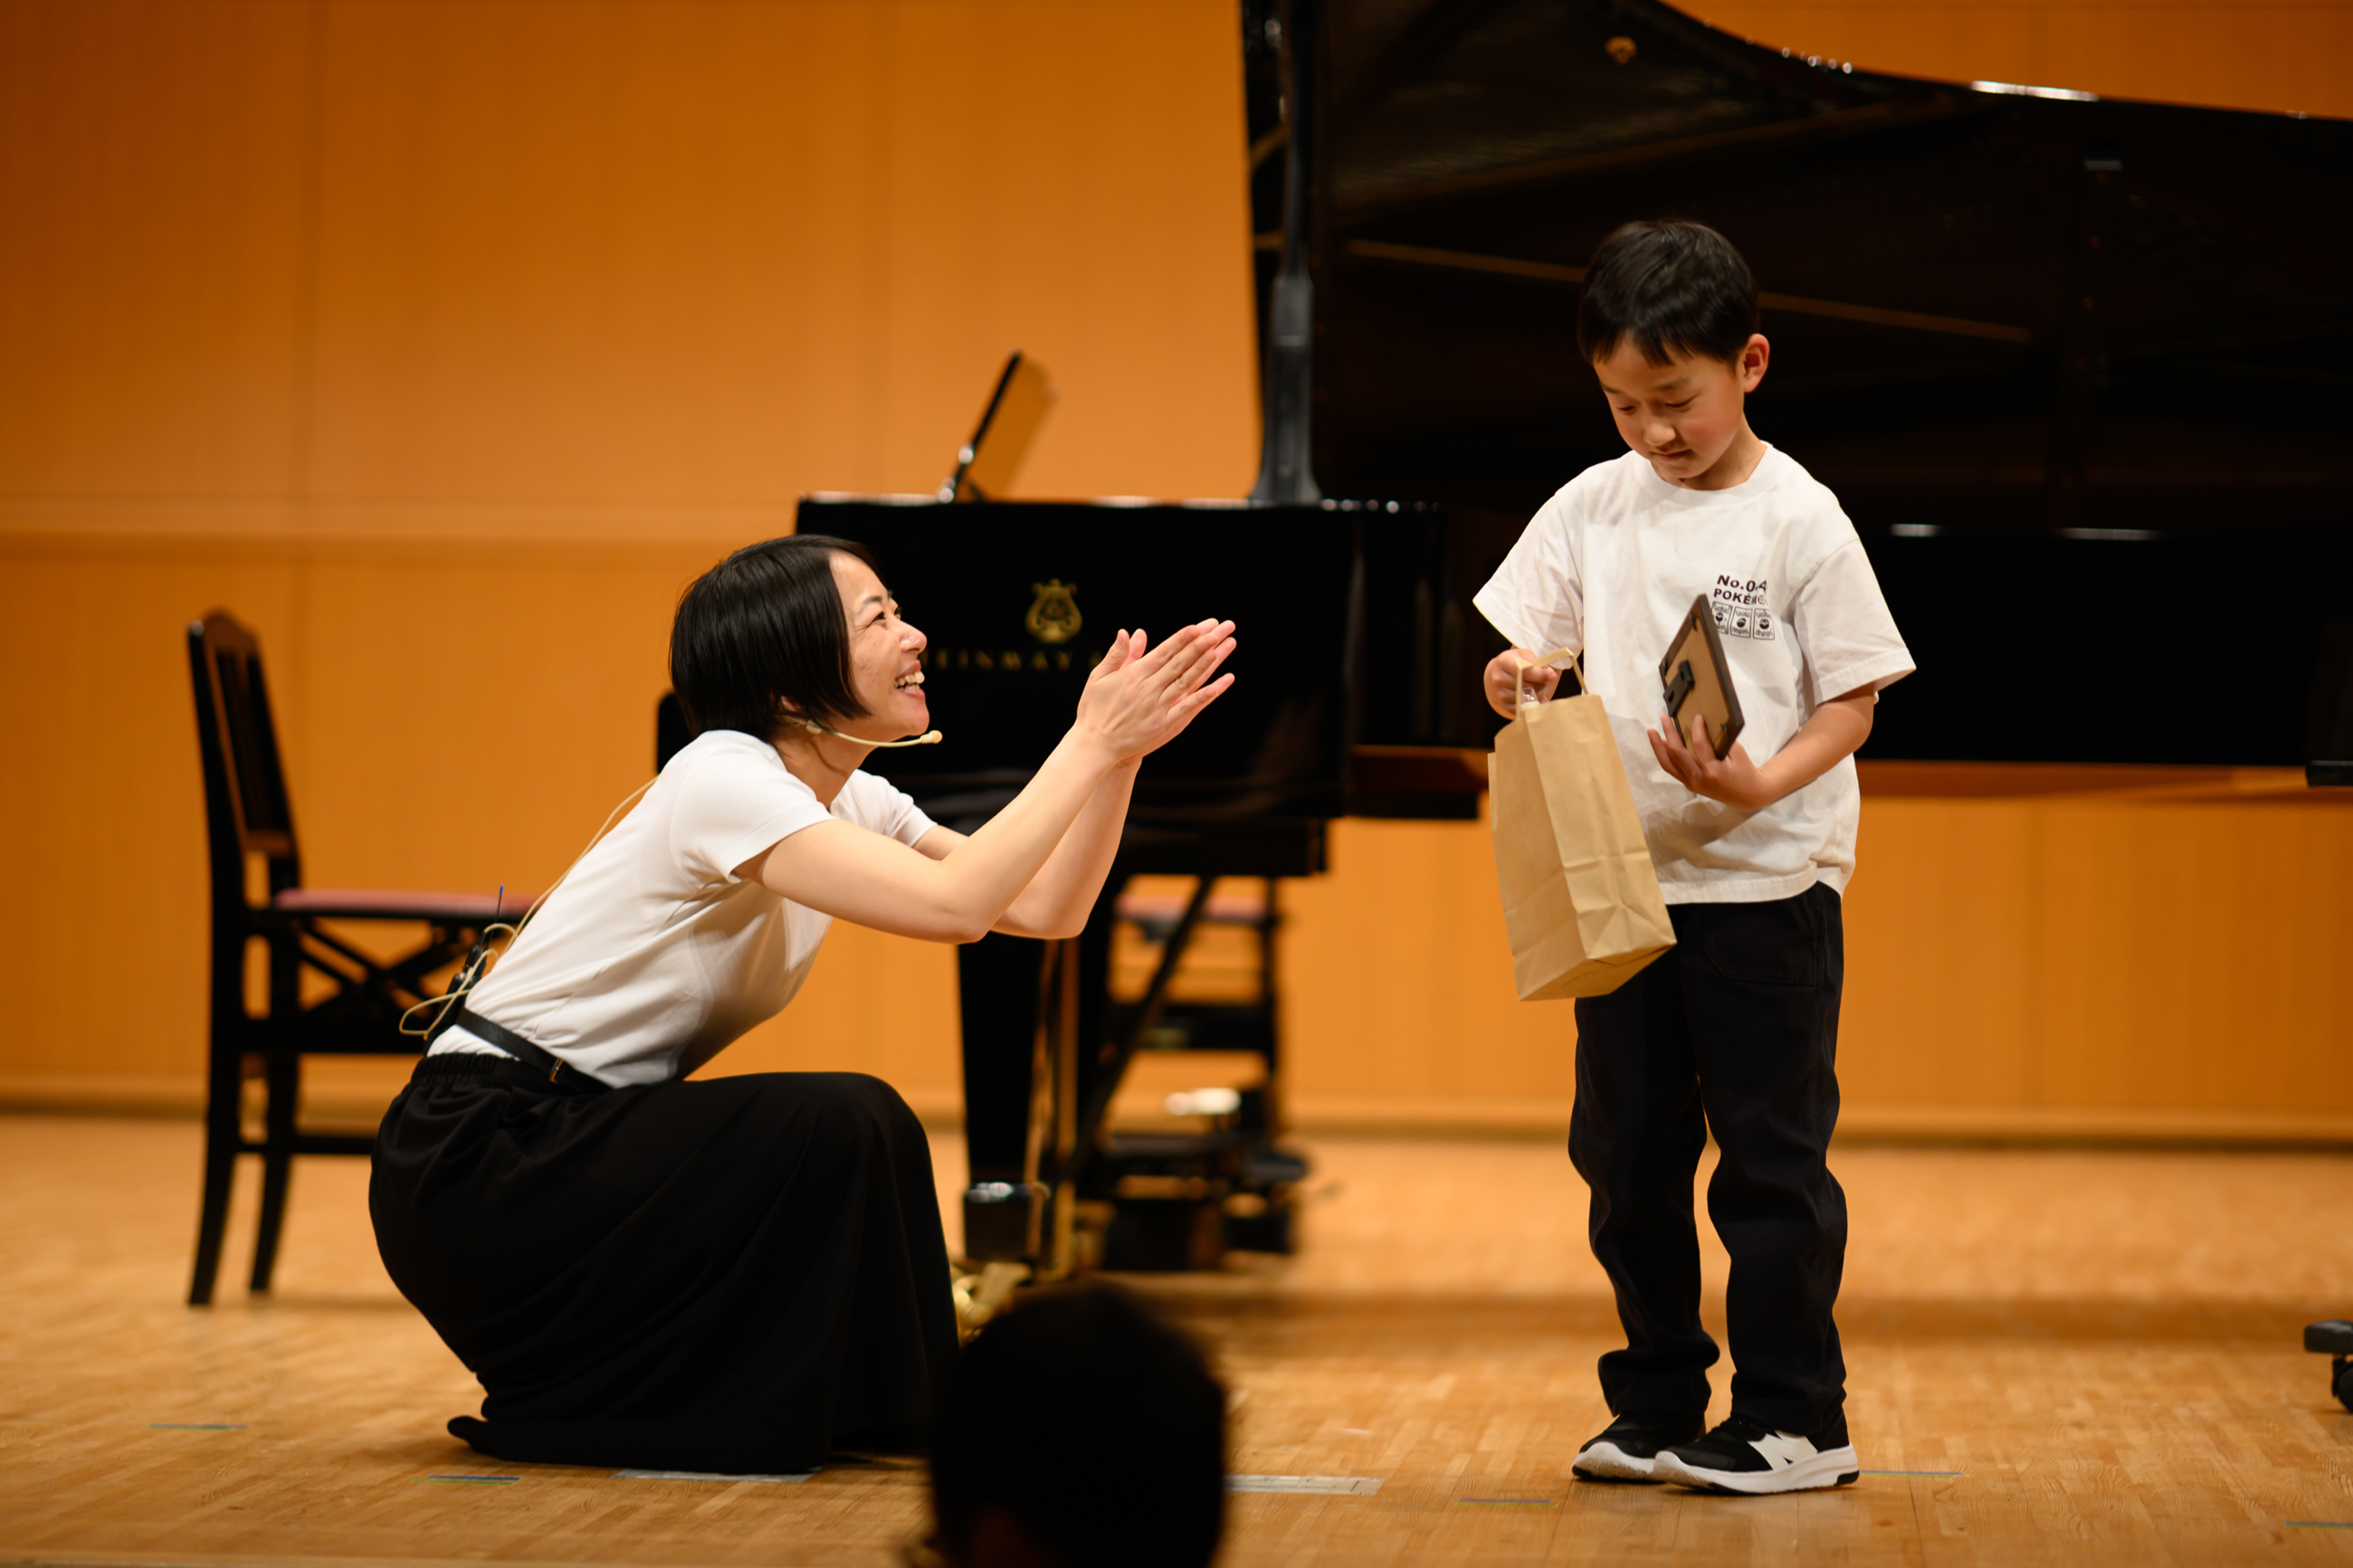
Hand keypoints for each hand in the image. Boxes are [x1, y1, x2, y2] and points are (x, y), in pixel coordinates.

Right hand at [1074, 620, 1236, 761]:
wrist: (1095, 744)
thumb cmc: (1094, 709)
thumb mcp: (1098, 677)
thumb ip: (1117, 655)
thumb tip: (1127, 632)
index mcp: (1134, 674)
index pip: (1163, 652)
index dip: (1181, 639)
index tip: (1196, 627)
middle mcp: (1148, 688)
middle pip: (1178, 663)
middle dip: (1198, 646)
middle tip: (1216, 632)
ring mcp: (1157, 706)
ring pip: (1185, 681)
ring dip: (1202, 665)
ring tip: (1218, 650)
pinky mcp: (1162, 724)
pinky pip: (1186, 708)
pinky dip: (1202, 696)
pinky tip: (1216, 687)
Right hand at [1484, 647, 1562, 718]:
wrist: (1497, 674)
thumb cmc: (1514, 662)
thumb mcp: (1524, 655)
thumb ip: (1536, 662)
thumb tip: (1550, 674)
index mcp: (1503, 661)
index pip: (1523, 670)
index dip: (1539, 674)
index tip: (1552, 676)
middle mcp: (1498, 678)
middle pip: (1525, 685)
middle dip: (1539, 684)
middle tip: (1543, 681)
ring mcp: (1499, 693)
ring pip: (1525, 697)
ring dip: (1536, 694)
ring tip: (1536, 688)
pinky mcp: (1503, 705)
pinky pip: (1522, 707)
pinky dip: (1531, 704)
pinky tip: (1533, 697)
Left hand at [1647, 711, 1773, 809]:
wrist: (1748, 795)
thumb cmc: (1744, 771)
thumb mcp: (1737, 753)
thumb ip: (1721, 741)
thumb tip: (1703, 727)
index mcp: (1713, 771)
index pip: (1699, 745)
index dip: (1697, 729)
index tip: (1697, 717)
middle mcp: (1698, 779)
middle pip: (1676, 754)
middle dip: (1669, 734)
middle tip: (1664, 718)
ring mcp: (1691, 783)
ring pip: (1668, 765)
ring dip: (1658, 747)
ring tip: (1652, 732)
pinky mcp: (1689, 784)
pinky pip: (1673, 769)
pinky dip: (1665, 756)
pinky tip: (1662, 744)